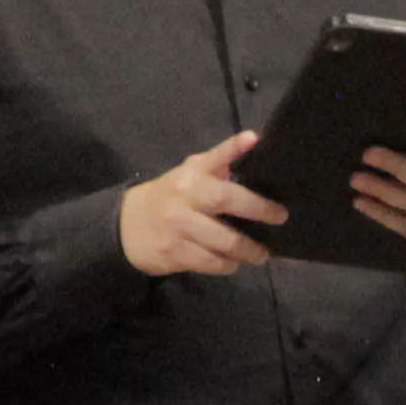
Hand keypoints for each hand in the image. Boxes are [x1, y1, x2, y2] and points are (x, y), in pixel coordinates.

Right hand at [120, 131, 286, 277]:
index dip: (234, 148)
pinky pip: (212, 263)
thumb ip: (220, 160)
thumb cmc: (171, 196)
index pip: (215, 159)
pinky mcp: (173, 253)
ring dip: (249, 250)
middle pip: (226, 200)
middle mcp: (183, 198)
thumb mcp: (190, 174)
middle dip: (260, 211)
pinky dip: (228, 265)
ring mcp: (177, 227)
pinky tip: (233, 262)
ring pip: (225, 241)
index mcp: (189, 177)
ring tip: (260, 253)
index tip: (255, 140)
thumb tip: (253, 140)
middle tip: (280, 219)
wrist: (125, 225)